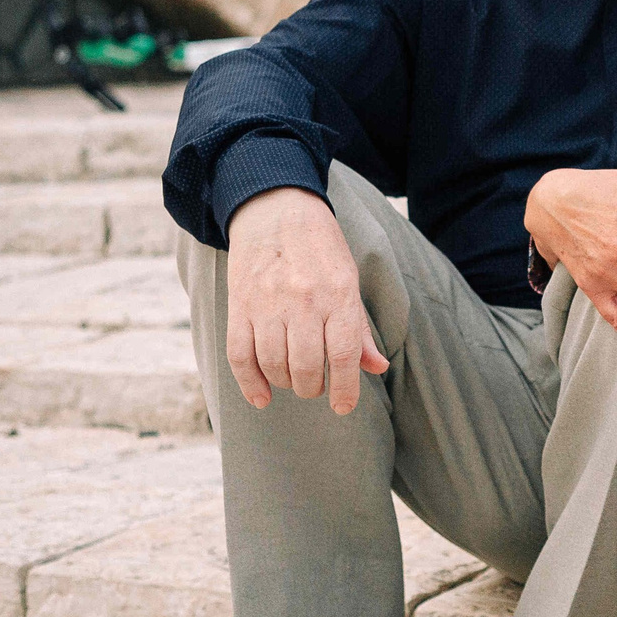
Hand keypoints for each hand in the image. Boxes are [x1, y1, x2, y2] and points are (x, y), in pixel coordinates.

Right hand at [224, 186, 388, 414]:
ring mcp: (267, 303)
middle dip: (312, 387)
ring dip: (285, 383)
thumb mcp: (349, 280)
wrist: (275, 209)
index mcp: (337, 294)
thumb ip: (360, 328)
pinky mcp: (238, 305)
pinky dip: (249, 383)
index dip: (344, 389)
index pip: (342, 355)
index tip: (342, 407)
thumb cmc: (320, 247)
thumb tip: (377, 368)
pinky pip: (239, 355)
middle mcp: (303, 301)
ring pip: (273, 364)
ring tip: (293, 380)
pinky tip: (261, 396)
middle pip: (305, 366)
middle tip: (315, 386)